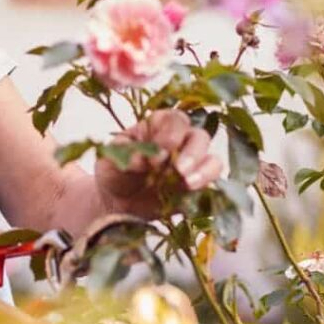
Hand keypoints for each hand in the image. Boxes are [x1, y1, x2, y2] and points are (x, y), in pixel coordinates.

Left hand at [94, 109, 222, 217]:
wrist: (115, 203)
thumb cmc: (113, 172)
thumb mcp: (110, 159)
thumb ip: (125, 155)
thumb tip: (142, 160)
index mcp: (157, 126)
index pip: (175, 120)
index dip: (170, 135)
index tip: (156, 156)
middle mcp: (179, 142)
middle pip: (200, 137)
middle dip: (192, 153)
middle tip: (177, 169)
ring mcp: (191, 165)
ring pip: (213, 160)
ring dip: (204, 171)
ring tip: (187, 184)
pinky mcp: (196, 187)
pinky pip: (211, 186)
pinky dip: (204, 189)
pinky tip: (189, 196)